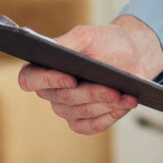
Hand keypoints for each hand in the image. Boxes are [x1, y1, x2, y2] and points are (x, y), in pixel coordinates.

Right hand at [15, 17, 162, 135]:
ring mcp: (66, 109)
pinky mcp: (83, 122)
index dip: (47, 81)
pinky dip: (109, 116)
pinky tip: (124, 105)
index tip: (71, 78)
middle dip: (91, 93)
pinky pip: (91, 126)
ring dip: (106, 104)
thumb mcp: (88, 36)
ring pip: (81, 112)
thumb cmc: (107, 42)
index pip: (29, 79)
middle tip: (114, 89)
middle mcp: (51, 91)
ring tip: (125, 95)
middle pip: (64, 98)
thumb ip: (67, 42)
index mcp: (45, 66)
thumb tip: (51, 48)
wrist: (133, 55)